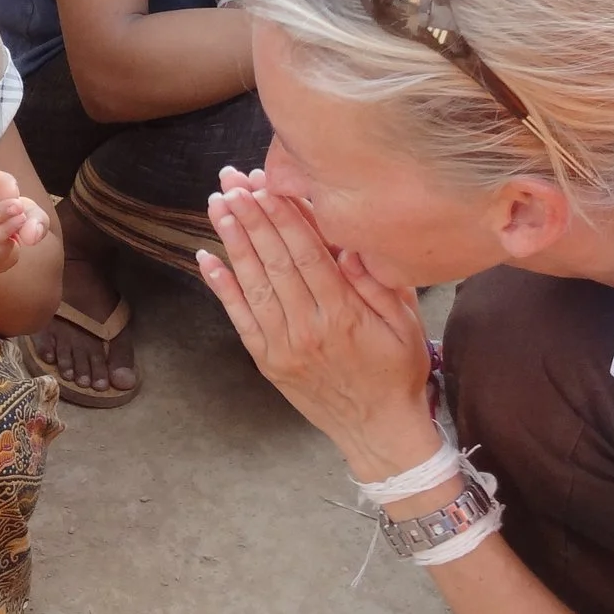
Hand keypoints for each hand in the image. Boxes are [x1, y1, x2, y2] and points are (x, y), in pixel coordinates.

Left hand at [196, 170, 438, 480]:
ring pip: (253, 285)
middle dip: (252, 217)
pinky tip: (207, 258)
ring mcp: (283, 346)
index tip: (267, 183)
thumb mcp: (407, 324)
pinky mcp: (268, 362)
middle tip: (232, 182)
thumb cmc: (397, 372)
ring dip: (233, 242)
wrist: (378, 432)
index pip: (308, 253)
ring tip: (218, 205)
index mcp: (344, 313)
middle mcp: (308, 327)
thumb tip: (354, 242)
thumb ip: (380, 282)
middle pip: (275, 261)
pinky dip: (221, 288)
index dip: (285, 215)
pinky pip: (240, 319)